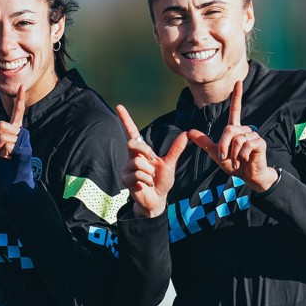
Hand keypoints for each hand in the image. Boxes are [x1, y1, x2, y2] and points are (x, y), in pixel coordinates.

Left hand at [0, 86, 25, 159]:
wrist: (12, 173)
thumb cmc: (2, 157)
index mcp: (14, 127)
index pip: (17, 111)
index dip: (19, 99)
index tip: (22, 86)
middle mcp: (20, 131)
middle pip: (0, 125)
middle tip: (0, 148)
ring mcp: (22, 139)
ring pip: (1, 135)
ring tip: (4, 153)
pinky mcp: (22, 147)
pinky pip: (5, 145)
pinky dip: (1, 153)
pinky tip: (8, 157)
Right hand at [117, 104, 187, 218]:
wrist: (157, 199)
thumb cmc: (161, 181)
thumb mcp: (170, 163)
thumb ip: (176, 149)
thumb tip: (186, 133)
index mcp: (141, 151)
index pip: (132, 132)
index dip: (126, 119)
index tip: (119, 106)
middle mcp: (132, 157)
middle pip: (133, 144)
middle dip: (145, 152)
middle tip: (152, 163)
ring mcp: (127, 168)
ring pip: (138, 163)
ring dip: (149, 173)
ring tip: (150, 179)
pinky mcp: (125, 179)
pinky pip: (137, 175)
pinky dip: (146, 180)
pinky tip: (145, 185)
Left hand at [186, 80, 277, 192]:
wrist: (248, 176)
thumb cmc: (234, 164)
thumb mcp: (215, 154)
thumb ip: (204, 142)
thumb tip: (189, 131)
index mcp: (234, 129)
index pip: (235, 110)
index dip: (236, 96)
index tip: (238, 82)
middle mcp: (244, 129)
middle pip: (228, 130)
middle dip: (223, 146)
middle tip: (226, 158)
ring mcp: (253, 135)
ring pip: (236, 139)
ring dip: (233, 153)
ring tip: (238, 160)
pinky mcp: (260, 142)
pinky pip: (245, 145)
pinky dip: (241, 155)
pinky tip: (246, 159)